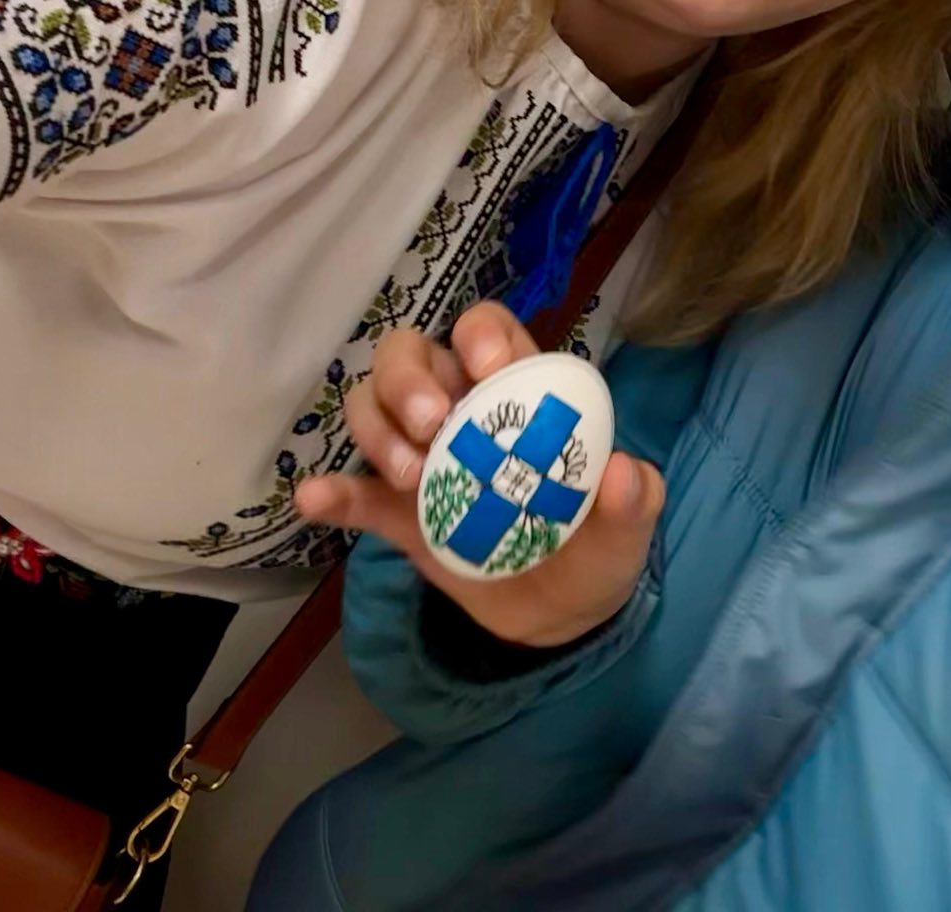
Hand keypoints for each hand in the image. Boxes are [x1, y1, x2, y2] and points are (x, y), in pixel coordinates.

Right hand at [292, 302, 663, 647]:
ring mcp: (421, 459)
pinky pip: (353, 492)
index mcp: (519, 395)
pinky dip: (331, 492)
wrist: (559, 619)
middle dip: (411, 378)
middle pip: (412, 354)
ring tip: (411, 477)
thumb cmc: (595, 549)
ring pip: (372, 406)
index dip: (479, 335)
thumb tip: (622, 472)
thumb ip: (635, 501)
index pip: (487, 331)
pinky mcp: (395, 514)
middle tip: (434, 426)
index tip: (487, 369)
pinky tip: (315, 498)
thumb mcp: (628, 529)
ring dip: (378, 429)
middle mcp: (461, 411)